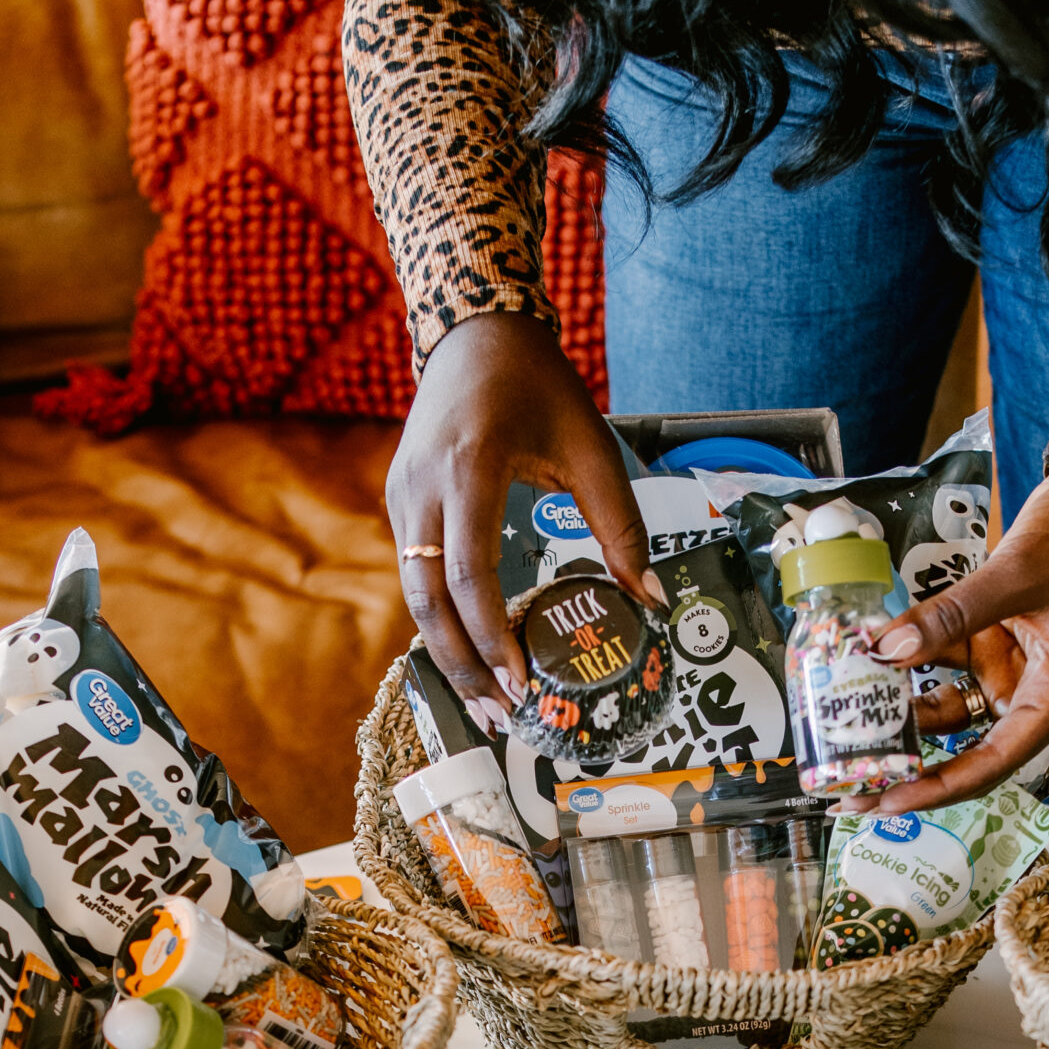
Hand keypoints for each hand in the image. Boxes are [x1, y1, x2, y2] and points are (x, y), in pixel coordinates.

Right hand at [384, 313, 661, 729]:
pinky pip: (415, 572)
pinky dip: (439, 617)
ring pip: (413, 593)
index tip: (520, 684)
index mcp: (469, 469)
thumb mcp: (592, 448)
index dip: (491, 638)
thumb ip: (621, 524)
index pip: (470, 576)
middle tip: (497, 716)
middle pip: (428, 601)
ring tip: (483, 698)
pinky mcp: (399, 500)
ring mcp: (402, 494)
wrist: (476, 332)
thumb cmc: (539, 385)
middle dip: (462, 666)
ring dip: (446, 651)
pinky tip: (470, 650)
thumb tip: (649, 597)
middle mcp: (422, 487)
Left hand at [864, 450, 1048, 812]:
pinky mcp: (994, 632)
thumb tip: (888, 648)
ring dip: (902, 711)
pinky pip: (944, 656)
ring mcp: (1011, 660)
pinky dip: (910, 658)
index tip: (889, 802)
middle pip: (965, 743)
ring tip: (846, 727)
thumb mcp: (1018, 573)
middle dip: (910, 764)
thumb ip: (952, 613)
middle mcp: (1033, 687)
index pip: (995, 762)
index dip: (940, 788)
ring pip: (949, 701)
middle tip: (850, 785)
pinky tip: (867, 661)